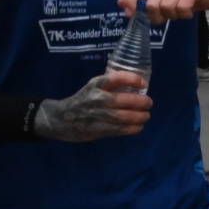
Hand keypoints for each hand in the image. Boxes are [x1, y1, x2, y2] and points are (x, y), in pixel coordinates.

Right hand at [33, 72, 152, 141]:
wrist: (60, 118)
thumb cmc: (82, 101)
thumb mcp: (92, 88)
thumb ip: (110, 88)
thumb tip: (138, 89)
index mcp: (95, 85)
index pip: (115, 78)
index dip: (132, 79)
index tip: (143, 84)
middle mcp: (95, 98)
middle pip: (122, 100)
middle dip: (140, 102)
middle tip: (148, 103)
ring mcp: (96, 114)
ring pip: (123, 116)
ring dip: (139, 117)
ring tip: (145, 116)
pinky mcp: (96, 129)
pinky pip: (119, 129)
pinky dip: (132, 128)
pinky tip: (138, 127)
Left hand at [120, 0, 208, 20]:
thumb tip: (119, 2)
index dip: (129, 1)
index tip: (130, 15)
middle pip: (151, 4)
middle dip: (157, 17)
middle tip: (166, 18)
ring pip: (167, 7)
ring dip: (174, 16)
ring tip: (180, 13)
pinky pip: (182, 7)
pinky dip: (185, 14)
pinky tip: (188, 13)